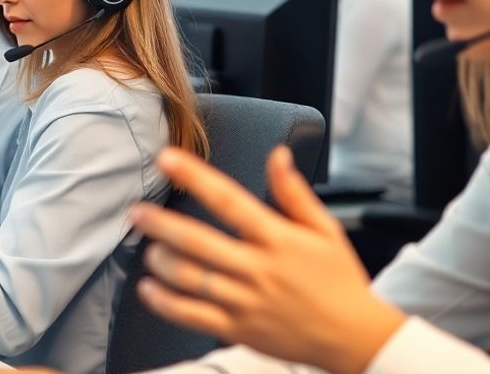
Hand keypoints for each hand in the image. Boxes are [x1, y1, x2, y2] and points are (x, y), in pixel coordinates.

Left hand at [129, 146, 405, 373]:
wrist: (354, 337)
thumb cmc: (339, 280)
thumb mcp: (325, 230)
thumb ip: (294, 193)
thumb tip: (278, 154)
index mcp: (278, 239)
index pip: (229, 200)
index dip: (195, 177)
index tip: (167, 159)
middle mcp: (259, 269)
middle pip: (199, 241)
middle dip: (162, 223)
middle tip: (136, 211)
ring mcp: (246, 302)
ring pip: (192, 279)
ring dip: (162, 261)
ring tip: (146, 246)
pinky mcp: (239, 329)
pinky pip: (193, 316)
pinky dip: (165, 303)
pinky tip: (148, 288)